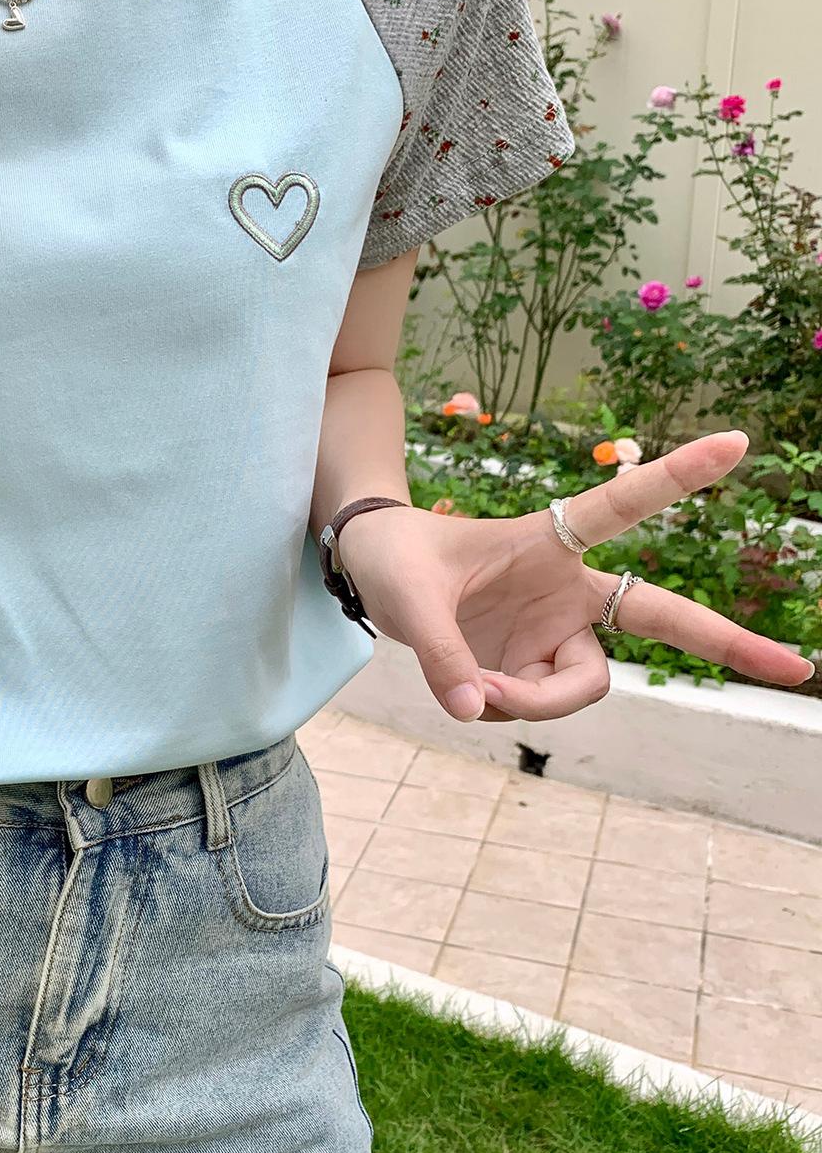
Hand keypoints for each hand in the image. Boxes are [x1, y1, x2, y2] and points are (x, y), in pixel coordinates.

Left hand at [333, 431, 815, 722]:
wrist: (373, 575)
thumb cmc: (397, 560)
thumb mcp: (406, 599)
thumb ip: (439, 654)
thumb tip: (471, 710)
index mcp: (552, 541)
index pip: (624, 504)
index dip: (677, 476)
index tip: (735, 442)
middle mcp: (570, 590)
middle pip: (660, 620)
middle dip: (726, 644)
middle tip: (796, 668)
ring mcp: (557, 634)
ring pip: (579, 687)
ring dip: (530, 700)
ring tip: (471, 686)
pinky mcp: (534, 669)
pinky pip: (535, 705)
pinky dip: (499, 707)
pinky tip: (466, 689)